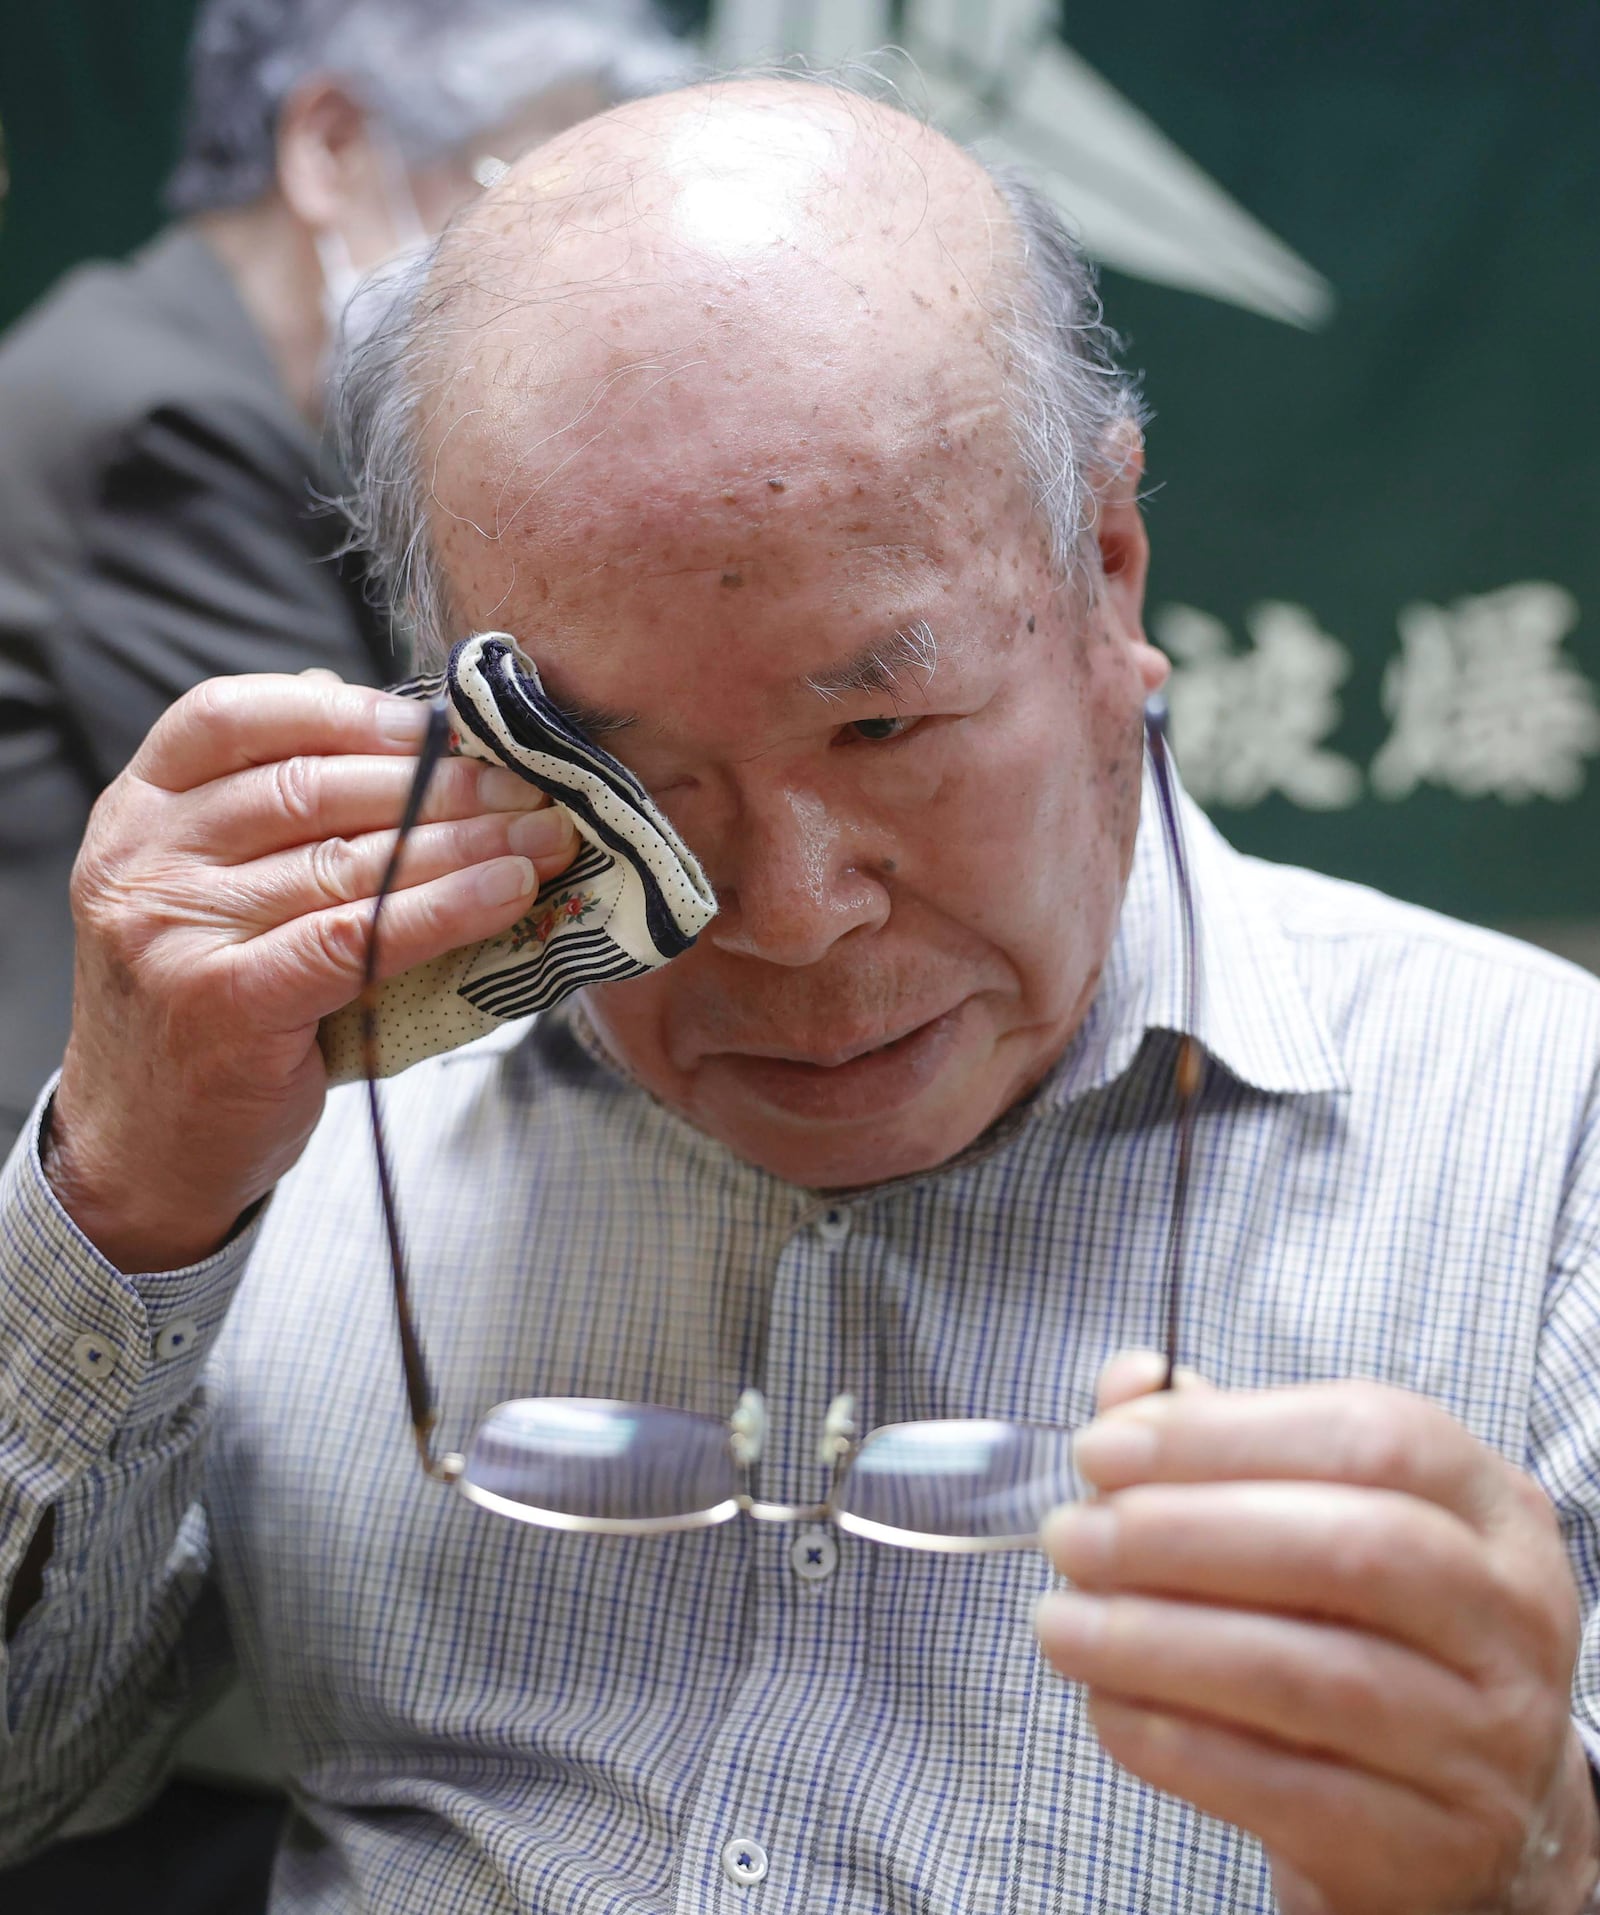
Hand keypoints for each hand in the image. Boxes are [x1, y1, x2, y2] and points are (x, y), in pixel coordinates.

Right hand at [49, 671, 577, 1272]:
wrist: (145, 1148)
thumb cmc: (206, 1005)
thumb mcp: (208, 888)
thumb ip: (272, 809)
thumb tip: (387, 722)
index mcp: (137, 810)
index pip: (236, 716)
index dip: (350, 713)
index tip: (443, 726)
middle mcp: (144, 861)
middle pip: (312, 787)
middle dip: (439, 781)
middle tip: (530, 783)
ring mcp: (178, 932)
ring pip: (350, 861)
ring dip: (468, 841)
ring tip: (545, 834)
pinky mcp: (227, 1004)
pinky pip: (361, 935)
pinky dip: (449, 907)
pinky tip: (511, 890)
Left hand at [1035, 1353, 1599, 1912]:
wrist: (1467, 1818)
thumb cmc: (1370, 1634)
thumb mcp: (1322, 1518)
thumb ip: (1224, 1443)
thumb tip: (1127, 1382)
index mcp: (1487, 1504)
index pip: (1368, 1437)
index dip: (1221, 1435)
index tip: (1101, 1451)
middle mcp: (1508, 1615)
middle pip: (1350, 1551)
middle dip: (1182, 1535)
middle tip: (1072, 1538)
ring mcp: (1484, 1738)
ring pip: (1313, 1677)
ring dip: (1159, 1643)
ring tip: (1062, 1624)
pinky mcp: (1430, 1846)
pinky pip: (1287, 1789)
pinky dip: (1177, 1742)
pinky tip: (1108, 1708)